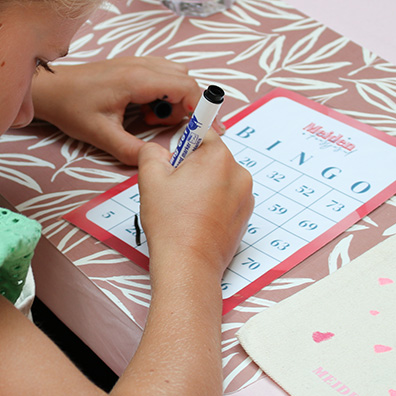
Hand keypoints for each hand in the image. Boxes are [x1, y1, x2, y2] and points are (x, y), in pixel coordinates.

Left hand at [30, 57, 216, 164]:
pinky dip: (165, 92)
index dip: (201, 107)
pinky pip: (163, 74)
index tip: (205, 128)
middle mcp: (142, 65)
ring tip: (150, 119)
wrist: (51, 89)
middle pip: (186, 79)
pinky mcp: (133, 66)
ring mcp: (138, 62)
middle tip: (164, 126)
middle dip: (187, 105)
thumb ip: (130, 150)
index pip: (186, 86)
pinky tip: (144, 109)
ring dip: (175, 98)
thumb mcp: (101, 135)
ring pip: (176, 75)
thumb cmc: (72, 108)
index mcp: (137, 80)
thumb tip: (156, 161)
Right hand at [137, 130, 253, 277]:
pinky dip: (212, 203)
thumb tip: (158, 150)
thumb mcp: (150, 178)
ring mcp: (245, 197)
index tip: (176, 155)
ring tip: (183, 208)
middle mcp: (238, 173)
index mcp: (218, 157)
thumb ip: (152, 152)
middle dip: (191, 167)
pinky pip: (226, 198)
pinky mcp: (245, 216)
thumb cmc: (171, 224)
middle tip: (172, 188)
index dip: (183, 143)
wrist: (188, 264)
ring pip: (218, 179)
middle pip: (211, 157)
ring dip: (202, 186)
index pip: (203, 131)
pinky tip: (195, 219)